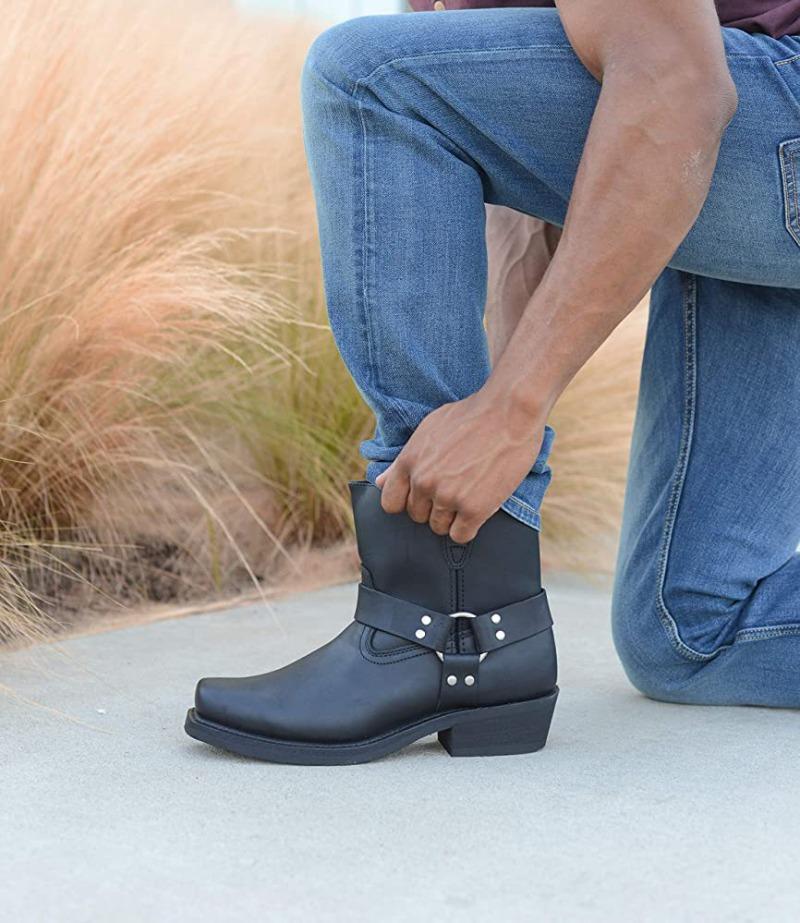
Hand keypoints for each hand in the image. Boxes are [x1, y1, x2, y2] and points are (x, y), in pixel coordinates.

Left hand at [375, 387, 543, 542]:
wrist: (510, 411)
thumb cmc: (470, 416)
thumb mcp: (428, 430)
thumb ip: (402, 460)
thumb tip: (379, 482)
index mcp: (409, 462)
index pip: (390, 503)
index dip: (407, 501)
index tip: (423, 496)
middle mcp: (423, 482)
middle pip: (417, 516)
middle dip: (433, 507)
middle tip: (455, 488)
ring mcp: (448, 497)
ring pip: (439, 527)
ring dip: (452, 517)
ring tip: (469, 494)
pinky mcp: (474, 509)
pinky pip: (460, 536)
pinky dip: (468, 527)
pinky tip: (478, 508)